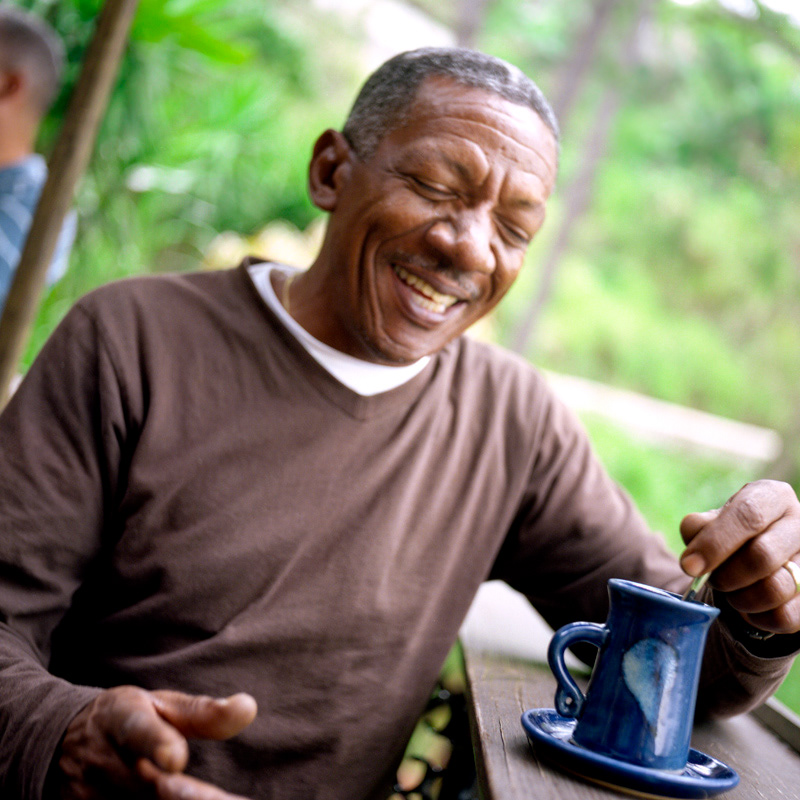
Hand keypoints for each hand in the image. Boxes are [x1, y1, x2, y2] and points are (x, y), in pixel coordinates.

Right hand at [51, 686, 256, 799]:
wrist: (55, 747)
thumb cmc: (122, 721)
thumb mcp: (157, 705)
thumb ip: (203, 712)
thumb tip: (249, 707)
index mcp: (123, 720)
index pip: (138, 732)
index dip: (156, 745)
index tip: (176, 758)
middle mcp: (105, 766)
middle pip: (152, 793)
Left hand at [680, 480, 799, 635]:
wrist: (760, 554)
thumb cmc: (731, 533)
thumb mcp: (712, 521)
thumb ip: (698, 529)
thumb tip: (693, 559)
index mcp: (772, 497)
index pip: (748, 515)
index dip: (715, 543)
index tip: (689, 567)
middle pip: (762, 555)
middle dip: (726, 575)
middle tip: (712, 580)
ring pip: (776, 589)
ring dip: (741, 598)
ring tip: (731, 592)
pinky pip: (785, 616)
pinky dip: (758, 617)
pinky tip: (749, 607)